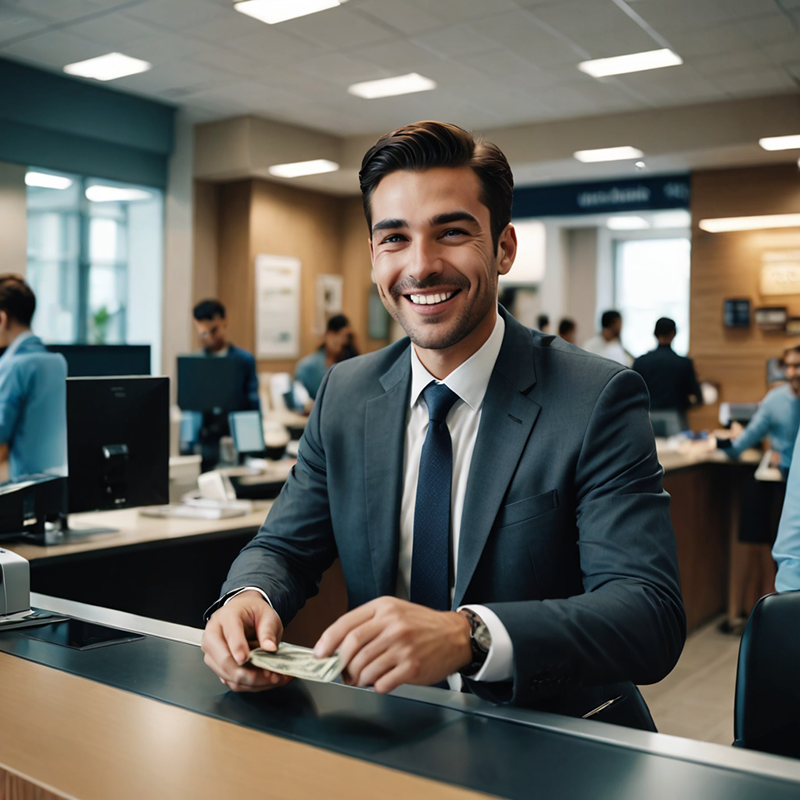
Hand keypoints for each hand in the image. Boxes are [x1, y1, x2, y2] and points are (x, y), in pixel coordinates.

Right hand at [201, 590, 293, 691]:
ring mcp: (213, 653)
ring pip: (228, 676)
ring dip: (253, 682)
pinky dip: (250, 685)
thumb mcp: (267, 615)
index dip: (237, 648)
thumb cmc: (253, 612)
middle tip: (271, 675)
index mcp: (227, 617)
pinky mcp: (217, 666)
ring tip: (274, 678)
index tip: (246, 659)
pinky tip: (265, 681)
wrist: (243, 612)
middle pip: (225, 661)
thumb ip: (268, 631)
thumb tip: (270, 648)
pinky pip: (232, 682)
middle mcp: (214, 635)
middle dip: (249, 674)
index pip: (229, 635)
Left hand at [313, 597, 471, 693]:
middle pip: (352, 647)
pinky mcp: (412, 667)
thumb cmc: (421, 625)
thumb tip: (338, 646)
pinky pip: (382, 683)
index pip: (346, 624)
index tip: (320, 654)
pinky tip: (381, 681)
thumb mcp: (394, 612)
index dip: (328, 641)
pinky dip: (375, 686)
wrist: (455, 635)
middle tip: (341, 673)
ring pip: (364, 668)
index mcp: (384, 608)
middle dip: (341, 664)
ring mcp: (402, 646)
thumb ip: (368, 624)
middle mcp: (392, 625)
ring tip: (361, 679)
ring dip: (358, 679)